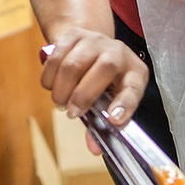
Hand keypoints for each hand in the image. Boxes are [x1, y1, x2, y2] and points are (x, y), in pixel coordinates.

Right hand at [39, 27, 147, 154]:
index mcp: (134, 73)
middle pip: (104, 68)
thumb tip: (94, 149)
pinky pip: (55, 57)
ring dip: (62, 89)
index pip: (134, 88)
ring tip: (60, 101)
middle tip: (71, 113)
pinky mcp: (73, 35)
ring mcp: (95, 40)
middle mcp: (119, 52)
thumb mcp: (108, 101)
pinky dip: (50, 78)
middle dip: (83, 95)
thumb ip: (101, 124)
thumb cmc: (102, 82)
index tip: (112, 120)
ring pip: (74, 64)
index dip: (124, 105)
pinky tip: (52, 86)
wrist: (89, 47)